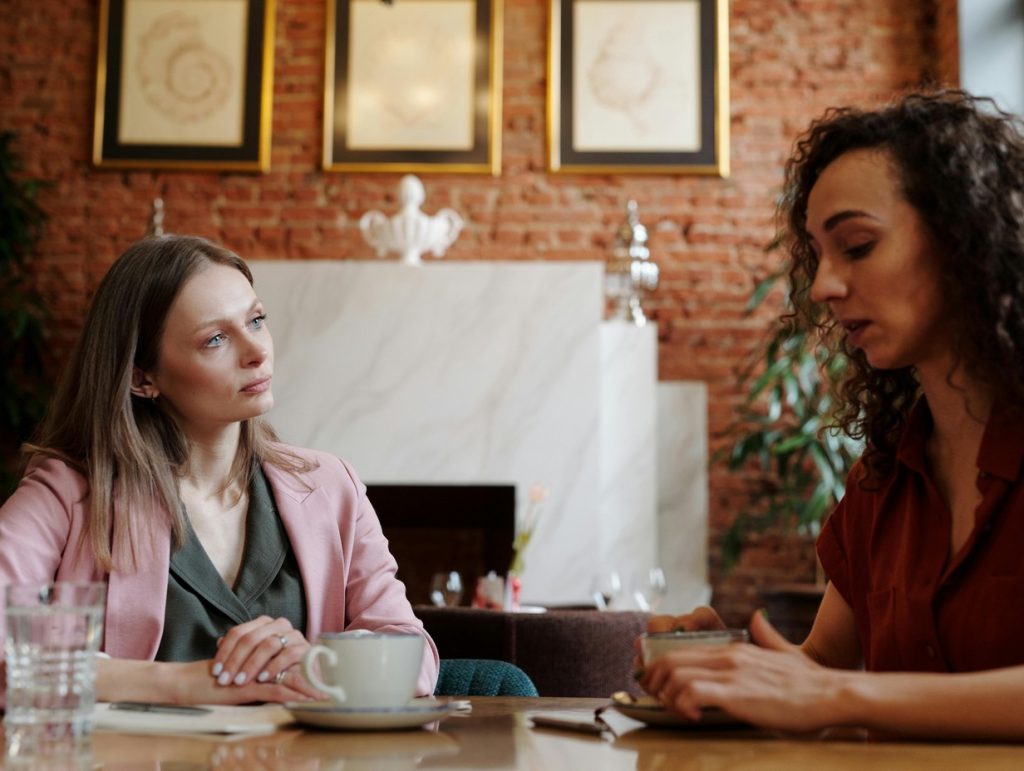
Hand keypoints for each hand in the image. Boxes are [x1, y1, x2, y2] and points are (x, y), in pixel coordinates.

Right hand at [164, 660, 316, 704]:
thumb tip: (280, 680)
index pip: (290, 655)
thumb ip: (256, 673)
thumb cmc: (208, 682)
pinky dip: (293, 696)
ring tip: (327, 696)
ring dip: (308, 687)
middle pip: (293, 661)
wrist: (182, 684)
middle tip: (334, 687)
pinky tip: (307, 702)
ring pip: (287, 673)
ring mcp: (253, 670)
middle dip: (314, 675)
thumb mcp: (238, 676)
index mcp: (258, 652)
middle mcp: (258, 657)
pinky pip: (275, 688)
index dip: (309, 664)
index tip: (327, 676)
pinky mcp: (247, 686)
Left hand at [211, 616, 319, 697]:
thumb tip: (218, 641)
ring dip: (252, 665)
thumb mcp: (253, 659)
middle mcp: (279, 624)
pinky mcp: (306, 648)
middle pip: (251, 638)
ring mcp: (294, 635)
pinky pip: (287, 655)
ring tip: (241, 681)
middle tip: (224, 681)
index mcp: (263, 623)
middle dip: (235, 661)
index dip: (224, 652)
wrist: (306, 674)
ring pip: (268, 645)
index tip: (216, 671)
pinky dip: (273, 667)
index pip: (238, 632)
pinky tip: (262, 679)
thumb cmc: (275, 667)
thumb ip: (239, 650)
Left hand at [639, 610, 847, 731]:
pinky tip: (693, 717)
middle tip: (658, 701)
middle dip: (654, 682)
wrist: (833, 694)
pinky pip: (692, 693)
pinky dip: (683, 705)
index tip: (656, 686)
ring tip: (677, 711)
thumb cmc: (812, 683)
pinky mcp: (736, 693)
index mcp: (734, 650)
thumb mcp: (785, 653)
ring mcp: (731, 672)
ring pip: (674, 675)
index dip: (660, 668)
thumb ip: (767, 636)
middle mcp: (728, 656)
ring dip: (666, 696)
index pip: (681, 651)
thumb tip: (758, 617)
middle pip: (670, 661)